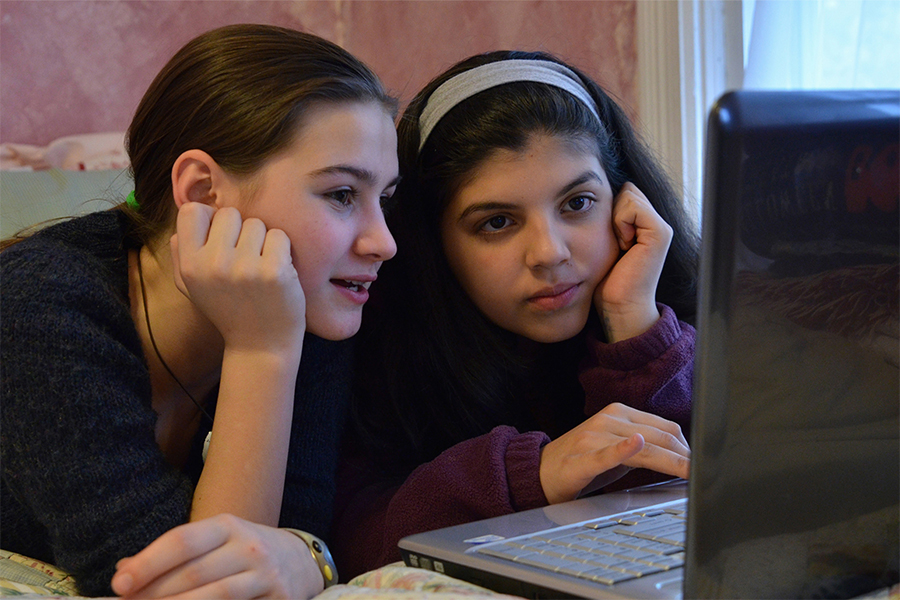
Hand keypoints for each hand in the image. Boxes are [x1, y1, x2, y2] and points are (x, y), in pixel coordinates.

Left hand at [111, 514, 322, 599]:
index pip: (183, 541)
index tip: (119, 584)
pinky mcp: (279, 599)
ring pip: (215, 597)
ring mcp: (265, 575)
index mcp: (227, 526)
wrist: (301, 562)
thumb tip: (124, 571)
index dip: (149, 562)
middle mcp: (249, 546)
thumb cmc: (245, 553)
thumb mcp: (215, 542)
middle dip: (154, 595)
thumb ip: (173, 555)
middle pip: (193, 573)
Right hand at [170, 203, 305, 354]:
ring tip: (260, 268)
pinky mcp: (274, 272)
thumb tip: (183, 219)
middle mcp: (214, 264)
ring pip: (257, 224)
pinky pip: (279, 237)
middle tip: (245, 257)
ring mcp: (245, 268)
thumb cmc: (227, 309)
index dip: (210, 219)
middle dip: (240, 231)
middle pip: (229, 213)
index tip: (222, 237)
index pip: (192, 211)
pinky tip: (276, 273)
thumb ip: (181, 253)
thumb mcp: (192, 287)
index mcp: (190, 265)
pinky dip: (282, 251)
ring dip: (263, 242)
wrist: (260, 345)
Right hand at [539, 403, 689, 503]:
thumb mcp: (617, 448)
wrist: (541, 471)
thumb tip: (682, 456)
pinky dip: (623, 449)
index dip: (688, 447)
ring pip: (644, 447)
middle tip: (705, 473)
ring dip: (671, 462)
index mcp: (620, 414)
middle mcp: (609, 419)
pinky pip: (607, 453)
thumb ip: (645, 448)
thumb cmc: (582, 461)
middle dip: (686, 457)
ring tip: (690, 473)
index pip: (665, 427)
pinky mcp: (582, 457)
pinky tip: (636, 444)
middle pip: (660, 437)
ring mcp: (594, 436)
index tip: (703, 464)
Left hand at [594, 182, 672, 341]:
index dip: (609, 209)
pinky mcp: (660, 233)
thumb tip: (597, 194)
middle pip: (627, 189)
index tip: (610, 239)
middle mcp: (656, 223)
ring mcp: (661, 227)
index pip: (624, 191)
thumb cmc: (607, 280)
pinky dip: (621, 223)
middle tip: (616, 243)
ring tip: (621, 245)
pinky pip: (633, 206)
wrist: (619, 305)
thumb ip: (610, 217)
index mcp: (644, 224)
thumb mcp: (604, 241)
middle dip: (613, 212)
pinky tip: (625, 245)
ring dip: (616, 219)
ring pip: (629, 194)